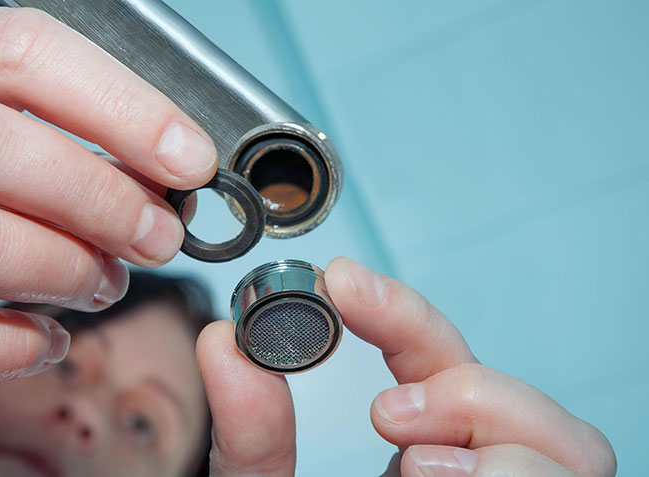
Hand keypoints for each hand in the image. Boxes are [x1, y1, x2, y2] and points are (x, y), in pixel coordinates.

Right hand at [0, 7, 215, 380]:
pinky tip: (48, 339)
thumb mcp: (16, 140)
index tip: (190, 160)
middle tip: (159, 238)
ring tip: (105, 284)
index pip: (23, 52)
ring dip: (64, 269)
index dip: (124, 108)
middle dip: (99, 199)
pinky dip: (12, 345)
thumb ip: (77, 147)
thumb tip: (171, 181)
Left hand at [197, 257, 616, 475]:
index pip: (441, 360)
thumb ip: (250, 440)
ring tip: (418, 473)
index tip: (343, 282)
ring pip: (576, 450)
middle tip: (388, 418)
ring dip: (497, 451)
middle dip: (465, 392)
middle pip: (528, 404)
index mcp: (428, 461)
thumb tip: (222, 344)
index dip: (401, 312)